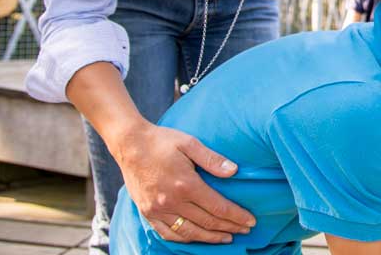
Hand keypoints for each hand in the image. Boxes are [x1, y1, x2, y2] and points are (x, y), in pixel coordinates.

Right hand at [113, 122, 255, 243]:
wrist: (130, 144)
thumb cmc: (162, 141)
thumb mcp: (190, 143)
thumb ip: (213, 159)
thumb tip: (235, 171)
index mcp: (186, 184)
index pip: (218, 207)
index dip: (236, 216)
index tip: (251, 221)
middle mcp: (171, 201)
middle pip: (207, 222)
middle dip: (229, 227)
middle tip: (245, 230)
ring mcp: (157, 210)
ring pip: (189, 232)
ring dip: (210, 237)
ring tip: (226, 238)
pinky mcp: (147, 213)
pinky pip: (168, 234)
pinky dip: (185, 239)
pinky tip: (197, 237)